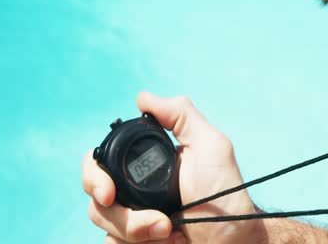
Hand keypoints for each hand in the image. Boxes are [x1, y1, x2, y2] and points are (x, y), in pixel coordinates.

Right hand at [82, 92, 261, 242]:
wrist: (233, 242)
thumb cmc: (227, 195)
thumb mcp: (211, 146)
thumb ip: (181, 115)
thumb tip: (141, 97)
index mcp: (143, 164)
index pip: (99, 163)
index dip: (94, 175)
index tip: (109, 192)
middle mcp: (133, 189)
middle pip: (94, 196)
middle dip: (116, 214)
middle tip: (153, 223)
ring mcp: (132, 218)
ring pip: (101, 223)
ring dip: (134, 232)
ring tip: (168, 231)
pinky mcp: (135, 242)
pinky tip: (166, 242)